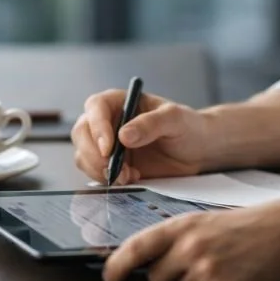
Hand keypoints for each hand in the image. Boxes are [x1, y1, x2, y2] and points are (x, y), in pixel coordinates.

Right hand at [72, 89, 210, 184]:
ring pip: (83, 155)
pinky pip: (95, 172)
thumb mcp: (175, 120)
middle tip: (113, 169)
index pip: (96, 107)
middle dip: (93, 154)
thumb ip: (151, 124)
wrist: (197, 150)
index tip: (109, 148)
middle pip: (81, 133)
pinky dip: (108, 179)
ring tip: (129, 176)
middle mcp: (108, 121)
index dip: (97, 127)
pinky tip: (132, 178)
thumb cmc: (188, 126)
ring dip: (99, 169)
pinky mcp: (111, 165)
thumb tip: (123, 136)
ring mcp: (107, 144)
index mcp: (120, 101)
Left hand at [102, 194, 279, 280]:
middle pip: (157, 278)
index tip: (109, 277)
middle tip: (198, 263)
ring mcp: (207, 271)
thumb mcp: (209, 222)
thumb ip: (180, 239)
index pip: (138, 247)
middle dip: (169, 277)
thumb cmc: (251, 226)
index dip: (118, 264)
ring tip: (226, 264)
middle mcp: (190, 247)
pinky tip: (241, 275)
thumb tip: (152, 262)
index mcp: (185, 225)